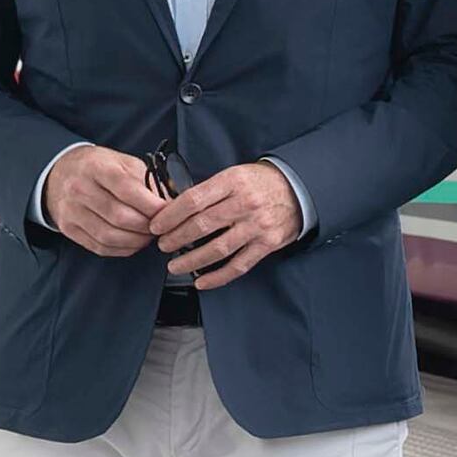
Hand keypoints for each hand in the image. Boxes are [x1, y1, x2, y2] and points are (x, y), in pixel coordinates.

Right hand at [42, 145, 163, 258]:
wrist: (60, 173)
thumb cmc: (99, 168)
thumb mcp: (124, 163)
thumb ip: (147, 181)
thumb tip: (171, 204)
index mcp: (97, 168)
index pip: (127, 189)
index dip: (151, 205)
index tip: (168, 212)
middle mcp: (79, 189)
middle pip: (120, 217)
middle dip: (147, 226)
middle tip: (162, 227)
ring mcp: (71, 211)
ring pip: (110, 236)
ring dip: (136, 241)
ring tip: (149, 236)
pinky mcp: (68, 228)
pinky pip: (99, 247)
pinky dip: (122, 249)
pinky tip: (133, 243)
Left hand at [150, 161, 305, 290]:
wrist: (299, 190)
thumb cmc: (261, 183)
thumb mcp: (234, 174)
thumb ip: (209, 190)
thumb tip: (175, 209)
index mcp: (233, 182)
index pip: (193, 200)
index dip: (170, 215)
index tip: (156, 225)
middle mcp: (245, 204)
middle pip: (202, 225)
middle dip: (176, 238)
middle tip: (163, 245)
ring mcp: (258, 226)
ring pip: (217, 248)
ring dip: (191, 260)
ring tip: (174, 266)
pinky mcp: (267, 244)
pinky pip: (239, 265)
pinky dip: (218, 276)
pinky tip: (202, 281)